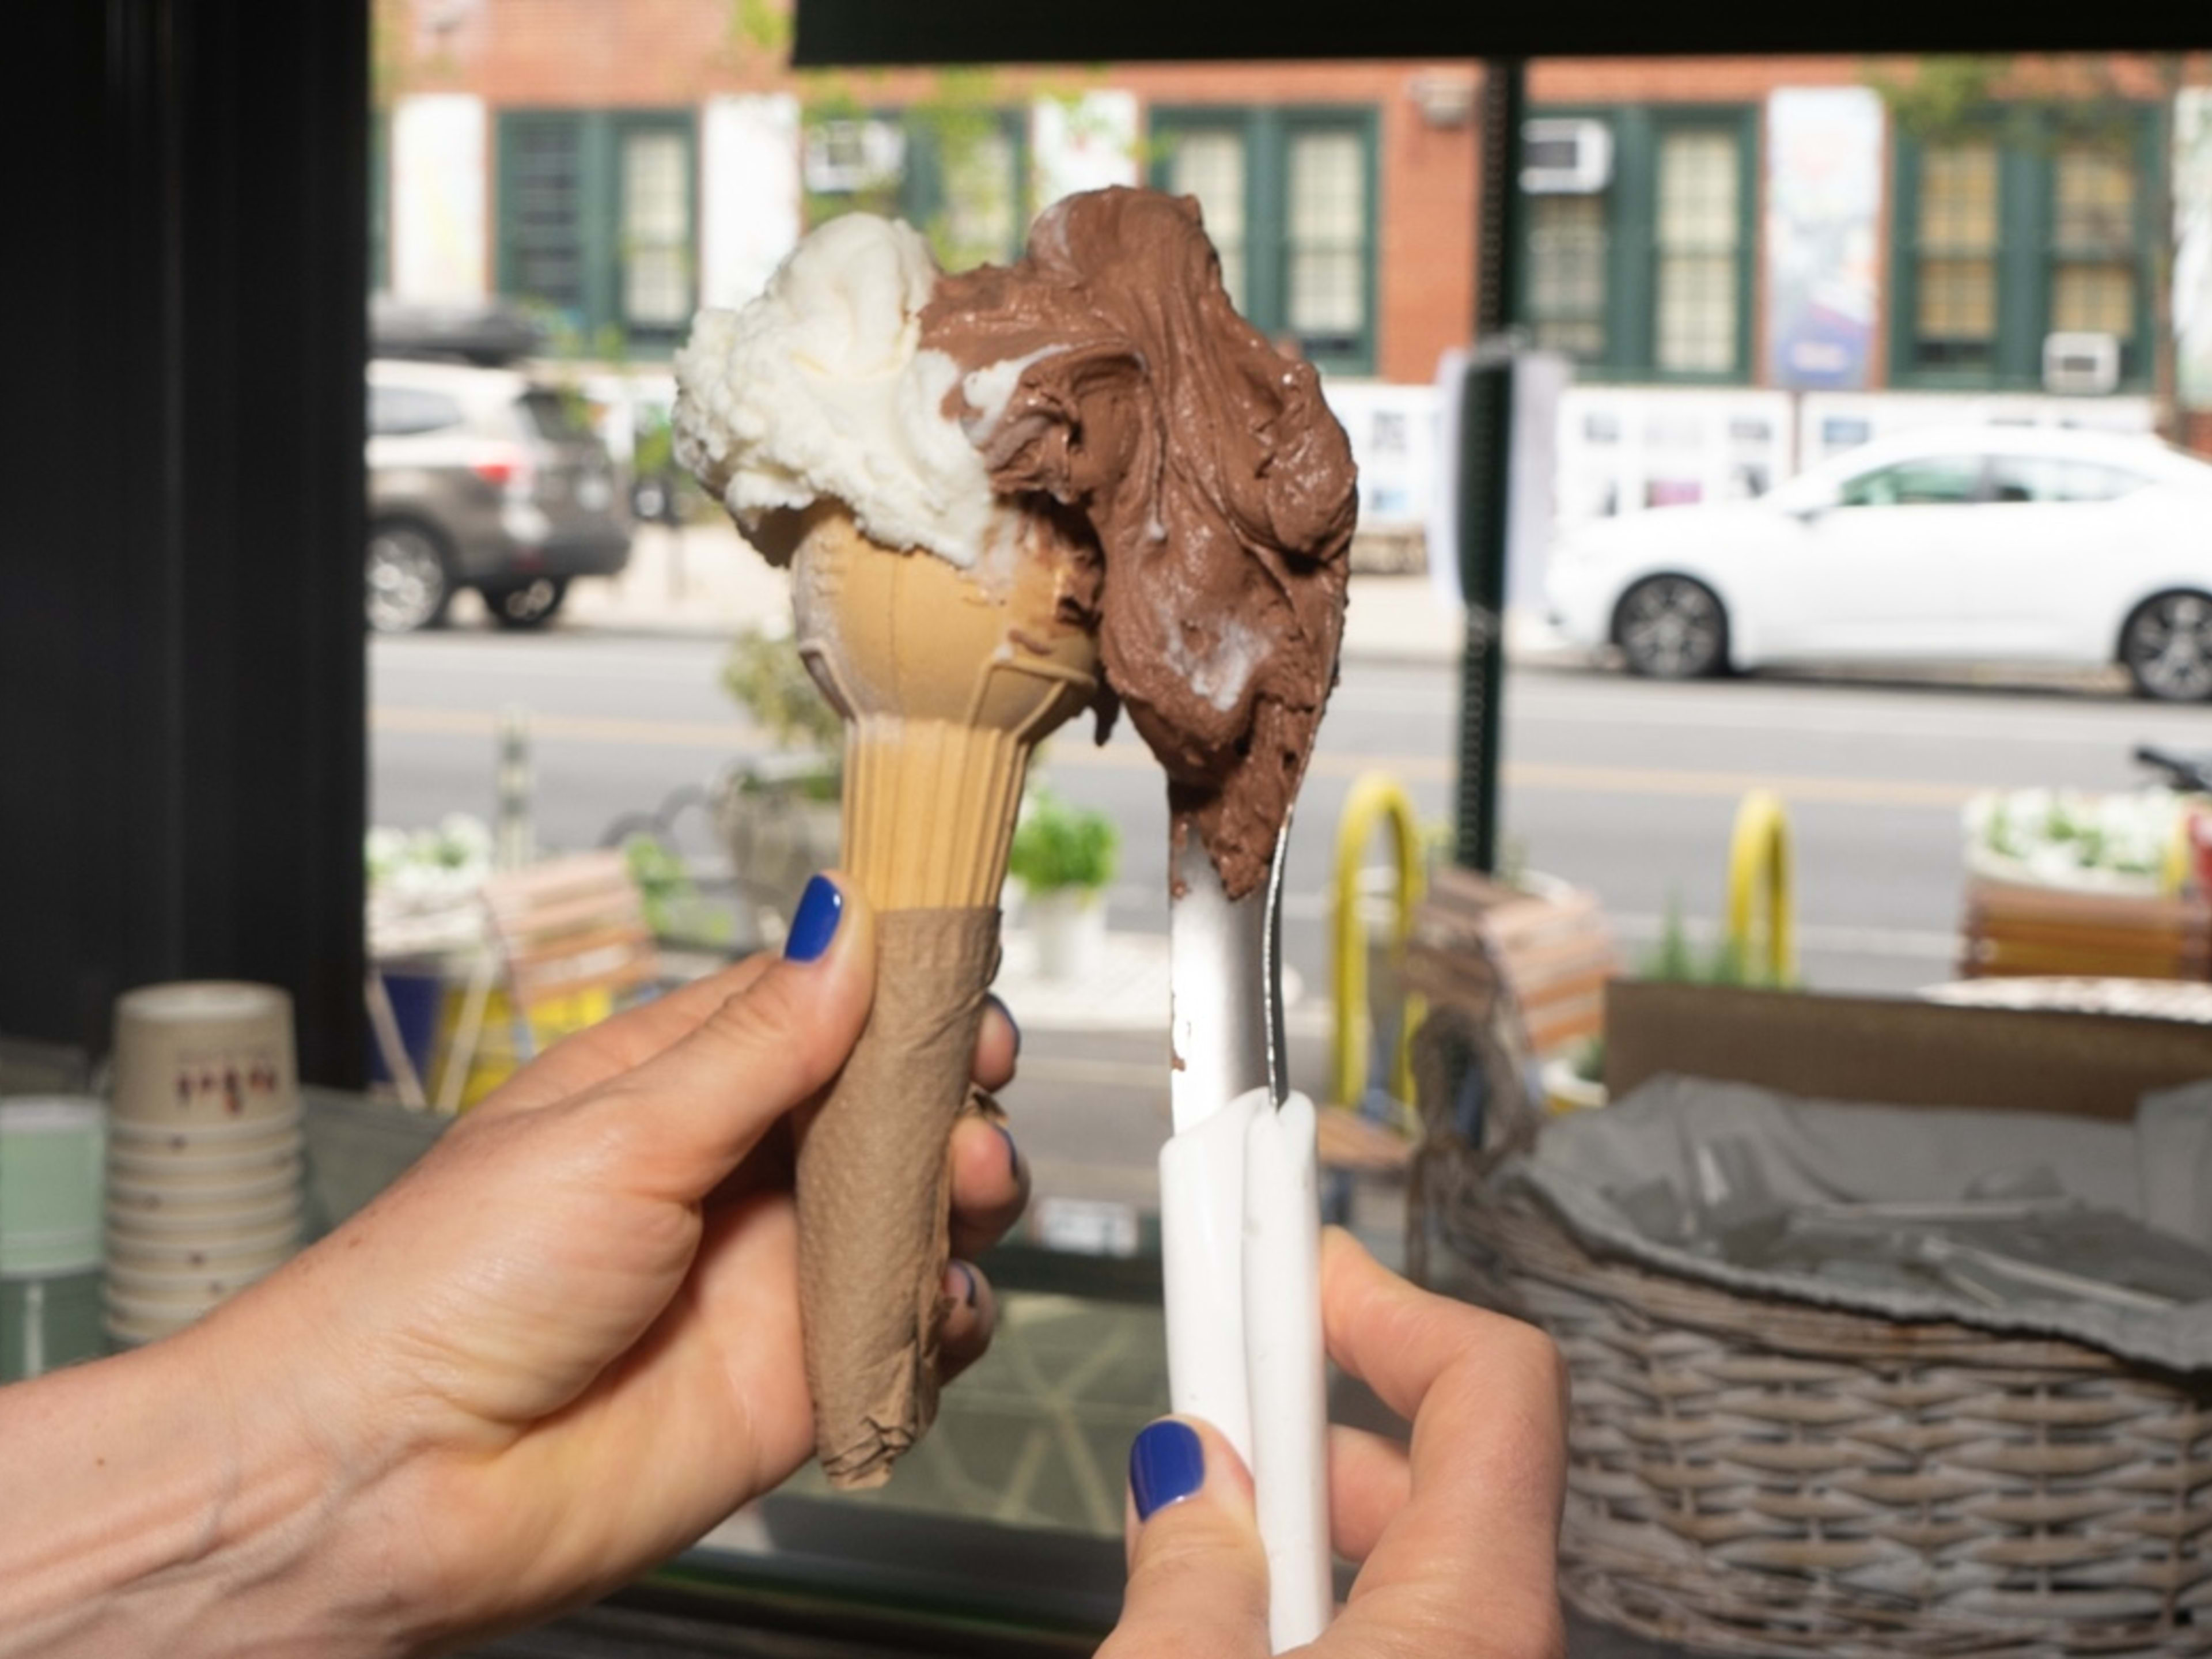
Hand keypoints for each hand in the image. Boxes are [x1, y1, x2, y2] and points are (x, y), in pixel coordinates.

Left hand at [55, 875, 1026, 1654]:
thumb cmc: (451, 1284)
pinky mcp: (800, 1380)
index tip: (960, 973)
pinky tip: (941, 1300)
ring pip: (917, 1212)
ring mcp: (771, 1276)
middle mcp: (734, 1173)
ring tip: (971, 1177)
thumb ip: (758, 1043)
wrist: (397, 1481)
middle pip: (887, 1106)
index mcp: (676, 1086)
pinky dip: (950, 1315)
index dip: (897, 987)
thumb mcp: (619, 1131)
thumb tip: (844, 920)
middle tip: (977, 1081)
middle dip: (950, 1087)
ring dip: (967, 1188)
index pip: (817, 1006)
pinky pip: (910, 1334)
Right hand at [1101, 1230, 1566, 1657]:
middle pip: (1435, 1462)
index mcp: (1474, 1618)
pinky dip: (1310, 1593)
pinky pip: (1391, 1630)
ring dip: (1294, 1513)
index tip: (1286, 1252)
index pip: (1492, 1381)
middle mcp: (1499, 1650)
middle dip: (1305, 1409)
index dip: (1383, 1298)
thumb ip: (1190, 1565)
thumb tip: (1186, 1471)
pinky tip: (1216, 1612)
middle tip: (1201, 1390)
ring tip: (1181, 1520)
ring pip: (1407, 1557)